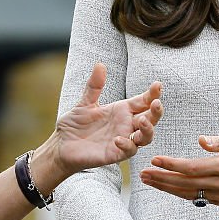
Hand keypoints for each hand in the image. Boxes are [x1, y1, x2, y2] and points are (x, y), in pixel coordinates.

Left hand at [32, 64, 161, 191]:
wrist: (61, 145)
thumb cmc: (74, 124)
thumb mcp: (84, 103)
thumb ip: (94, 86)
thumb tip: (100, 65)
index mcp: (122, 110)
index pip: (143, 101)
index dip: (152, 94)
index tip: (157, 85)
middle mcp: (126, 125)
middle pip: (150, 119)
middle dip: (156, 111)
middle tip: (156, 103)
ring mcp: (123, 140)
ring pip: (146, 137)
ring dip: (148, 129)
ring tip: (142, 120)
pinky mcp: (115, 154)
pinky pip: (128, 151)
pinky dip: (126, 144)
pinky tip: (118, 138)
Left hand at [139, 134, 218, 205]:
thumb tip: (201, 140)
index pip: (193, 168)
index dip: (172, 165)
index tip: (155, 159)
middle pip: (186, 184)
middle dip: (162, 179)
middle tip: (143, 173)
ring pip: (187, 193)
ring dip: (165, 187)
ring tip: (148, 180)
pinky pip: (194, 197)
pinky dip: (177, 192)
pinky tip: (165, 185)